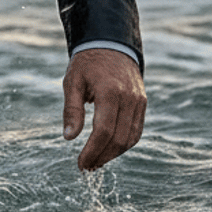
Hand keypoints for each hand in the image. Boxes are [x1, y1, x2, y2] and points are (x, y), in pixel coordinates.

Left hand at [62, 47, 145, 170]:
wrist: (111, 45)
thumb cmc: (87, 64)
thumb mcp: (72, 82)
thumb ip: (71, 110)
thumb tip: (69, 137)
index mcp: (110, 92)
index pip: (104, 131)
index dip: (92, 151)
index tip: (81, 164)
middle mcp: (129, 98)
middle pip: (118, 139)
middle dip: (102, 157)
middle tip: (86, 167)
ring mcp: (139, 101)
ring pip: (130, 138)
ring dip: (113, 154)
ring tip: (96, 162)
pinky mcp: (143, 103)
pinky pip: (136, 131)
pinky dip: (124, 144)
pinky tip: (108, 150)